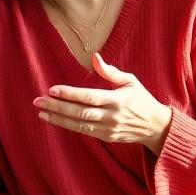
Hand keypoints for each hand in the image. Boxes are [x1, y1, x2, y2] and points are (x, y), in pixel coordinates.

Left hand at [34, 53, 172, 154]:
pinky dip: (68, 126)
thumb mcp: (130, 81)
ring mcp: (109, 129)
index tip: (52, 89)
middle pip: (80, 113)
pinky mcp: (107, 138)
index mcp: (118, 100)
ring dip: (58, 119)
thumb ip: (110, 71)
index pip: (89, 97)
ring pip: (79, 125)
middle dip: (57, 107)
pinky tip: (55, 120)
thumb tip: (94, 56)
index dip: (70, 94)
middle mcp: (112, 116)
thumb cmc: (142, 99)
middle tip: (38, 101)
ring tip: (41, 112)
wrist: (156, 127)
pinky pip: (84, 132)